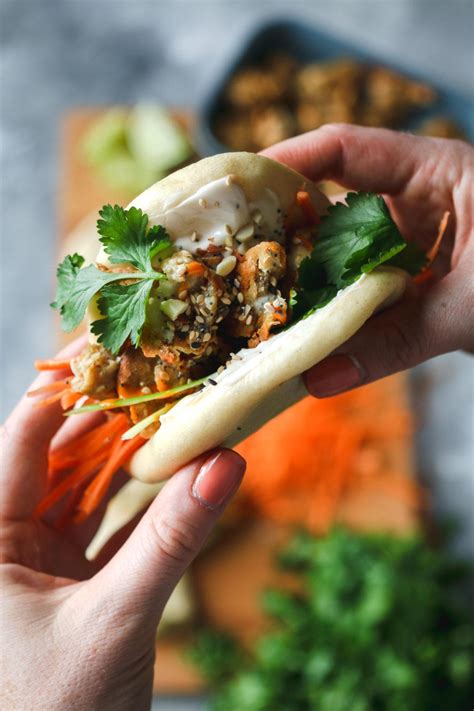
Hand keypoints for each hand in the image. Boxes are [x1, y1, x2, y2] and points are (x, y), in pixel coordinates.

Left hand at [0, 338, 244, 710]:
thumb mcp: (115, 621)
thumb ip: (172, 540)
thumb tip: (226, 462)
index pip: (23, 439)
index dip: (68, 388)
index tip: (114, 345)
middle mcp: (7, 543)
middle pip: (60, 458)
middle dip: (110, 419)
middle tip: (160, 377)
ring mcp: (40, 566)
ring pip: (87, 492)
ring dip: (131, 461)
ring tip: (175, 417)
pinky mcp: (73, 590)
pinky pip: (109, 530)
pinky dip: (145, 508)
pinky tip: (178, 479)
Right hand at [263, 124, 473, 395]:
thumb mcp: (469, 309)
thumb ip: (394, 343)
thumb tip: (316, 378)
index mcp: (438, 174)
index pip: (350, 149)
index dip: (290, 159)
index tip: (240, 184)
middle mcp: (415, 202)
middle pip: (331, 198)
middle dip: (281, 225)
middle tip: (232, 252)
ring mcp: (408, 240)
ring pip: (339, 247)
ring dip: (301, 273)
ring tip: (253, 296)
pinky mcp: (406, 276)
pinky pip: (356, 284)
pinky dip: (329, 305)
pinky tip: (298, 326)